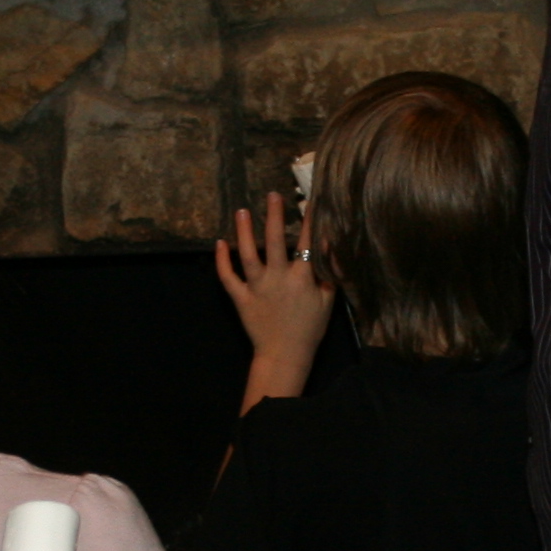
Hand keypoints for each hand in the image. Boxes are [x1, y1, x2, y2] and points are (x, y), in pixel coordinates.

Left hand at [215, 192, 334, 402]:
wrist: (285, 355)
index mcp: (302, 278)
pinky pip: (228, 277)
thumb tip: (330, 245)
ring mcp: (256, 287)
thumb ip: (330, 272)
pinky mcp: (240, 298)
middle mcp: (277, 278)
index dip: (309, 220)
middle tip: (272, 195)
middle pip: (274, 241)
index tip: (310, 200)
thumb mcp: (329, 300)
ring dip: (243, 232)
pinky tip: (219, 243)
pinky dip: (222, 261)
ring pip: (247, 254)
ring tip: (242, 211)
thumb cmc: (310, 328)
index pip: (306, 242)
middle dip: (273, 215)